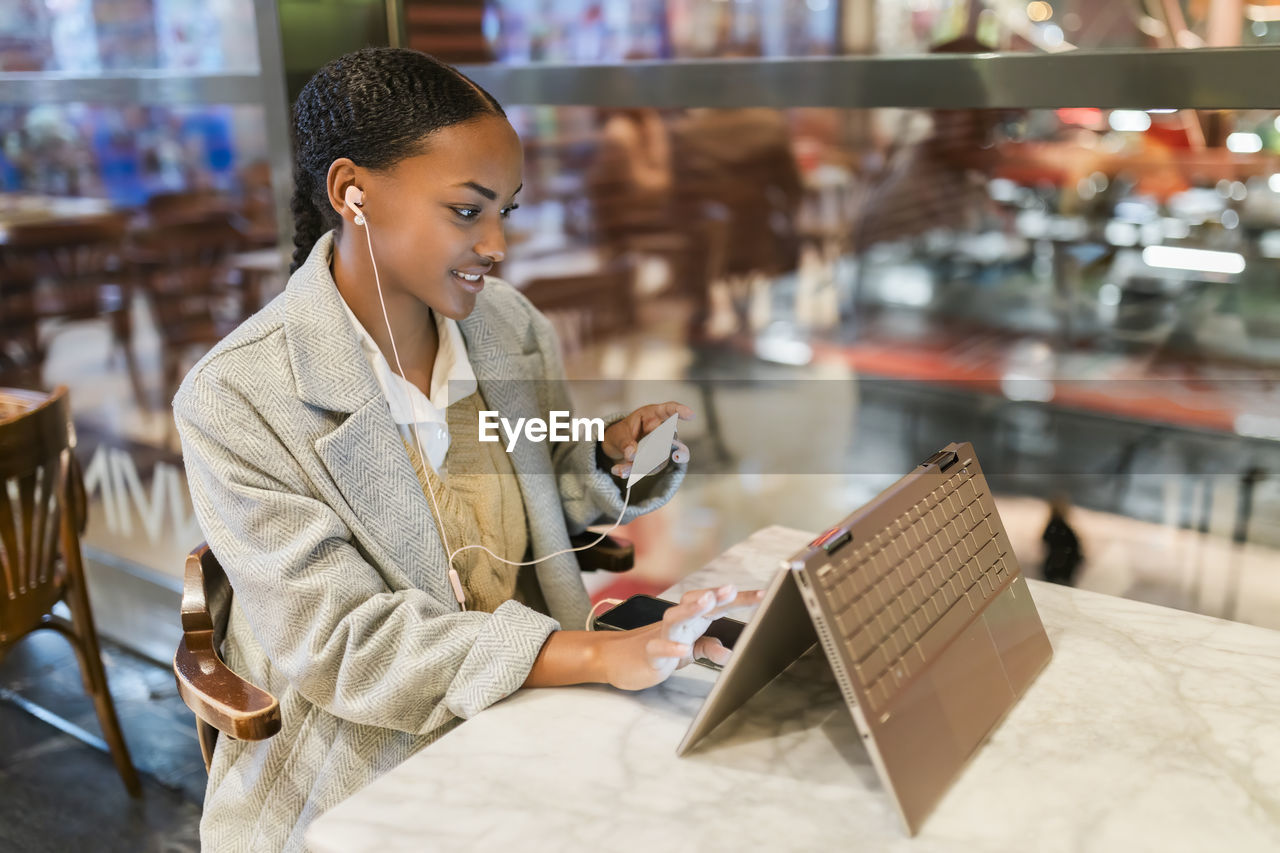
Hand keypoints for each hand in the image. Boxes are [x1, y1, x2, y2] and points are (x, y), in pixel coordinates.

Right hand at [599, 584, 764, 690]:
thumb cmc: (657, 649)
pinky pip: (658, 648)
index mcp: (691, 620)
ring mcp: (661, 635)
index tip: (762, 595)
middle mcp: (678, 623)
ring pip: (675, 618)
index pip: (717, 605)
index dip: (739, 600)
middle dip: (714, 595)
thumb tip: (729, 653)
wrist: (617, 659)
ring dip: (691, 609)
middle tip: (731, 589)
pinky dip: (669, 648)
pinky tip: (682, 651)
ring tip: (708, 603)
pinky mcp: (649, 653)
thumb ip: (709, 648)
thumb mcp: (689, 651)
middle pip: (696, 603)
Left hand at [601, 401, 693, 479]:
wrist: (618, 446)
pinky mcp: (657, 463)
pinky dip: (632, 471)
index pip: (669, 410)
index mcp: (652, 415)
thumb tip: (632, 454)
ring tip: (620, 468)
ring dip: (638, 466)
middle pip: (668, 440)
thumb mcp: (619, 434)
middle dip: (658, 450)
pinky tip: (619, 470)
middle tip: (647, 456)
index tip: (691, 414)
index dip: (680, 411)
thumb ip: (625, 442)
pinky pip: (648, 469)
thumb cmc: (621, 433)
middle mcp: (661, 431)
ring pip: (659, 459)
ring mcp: (662, 448)